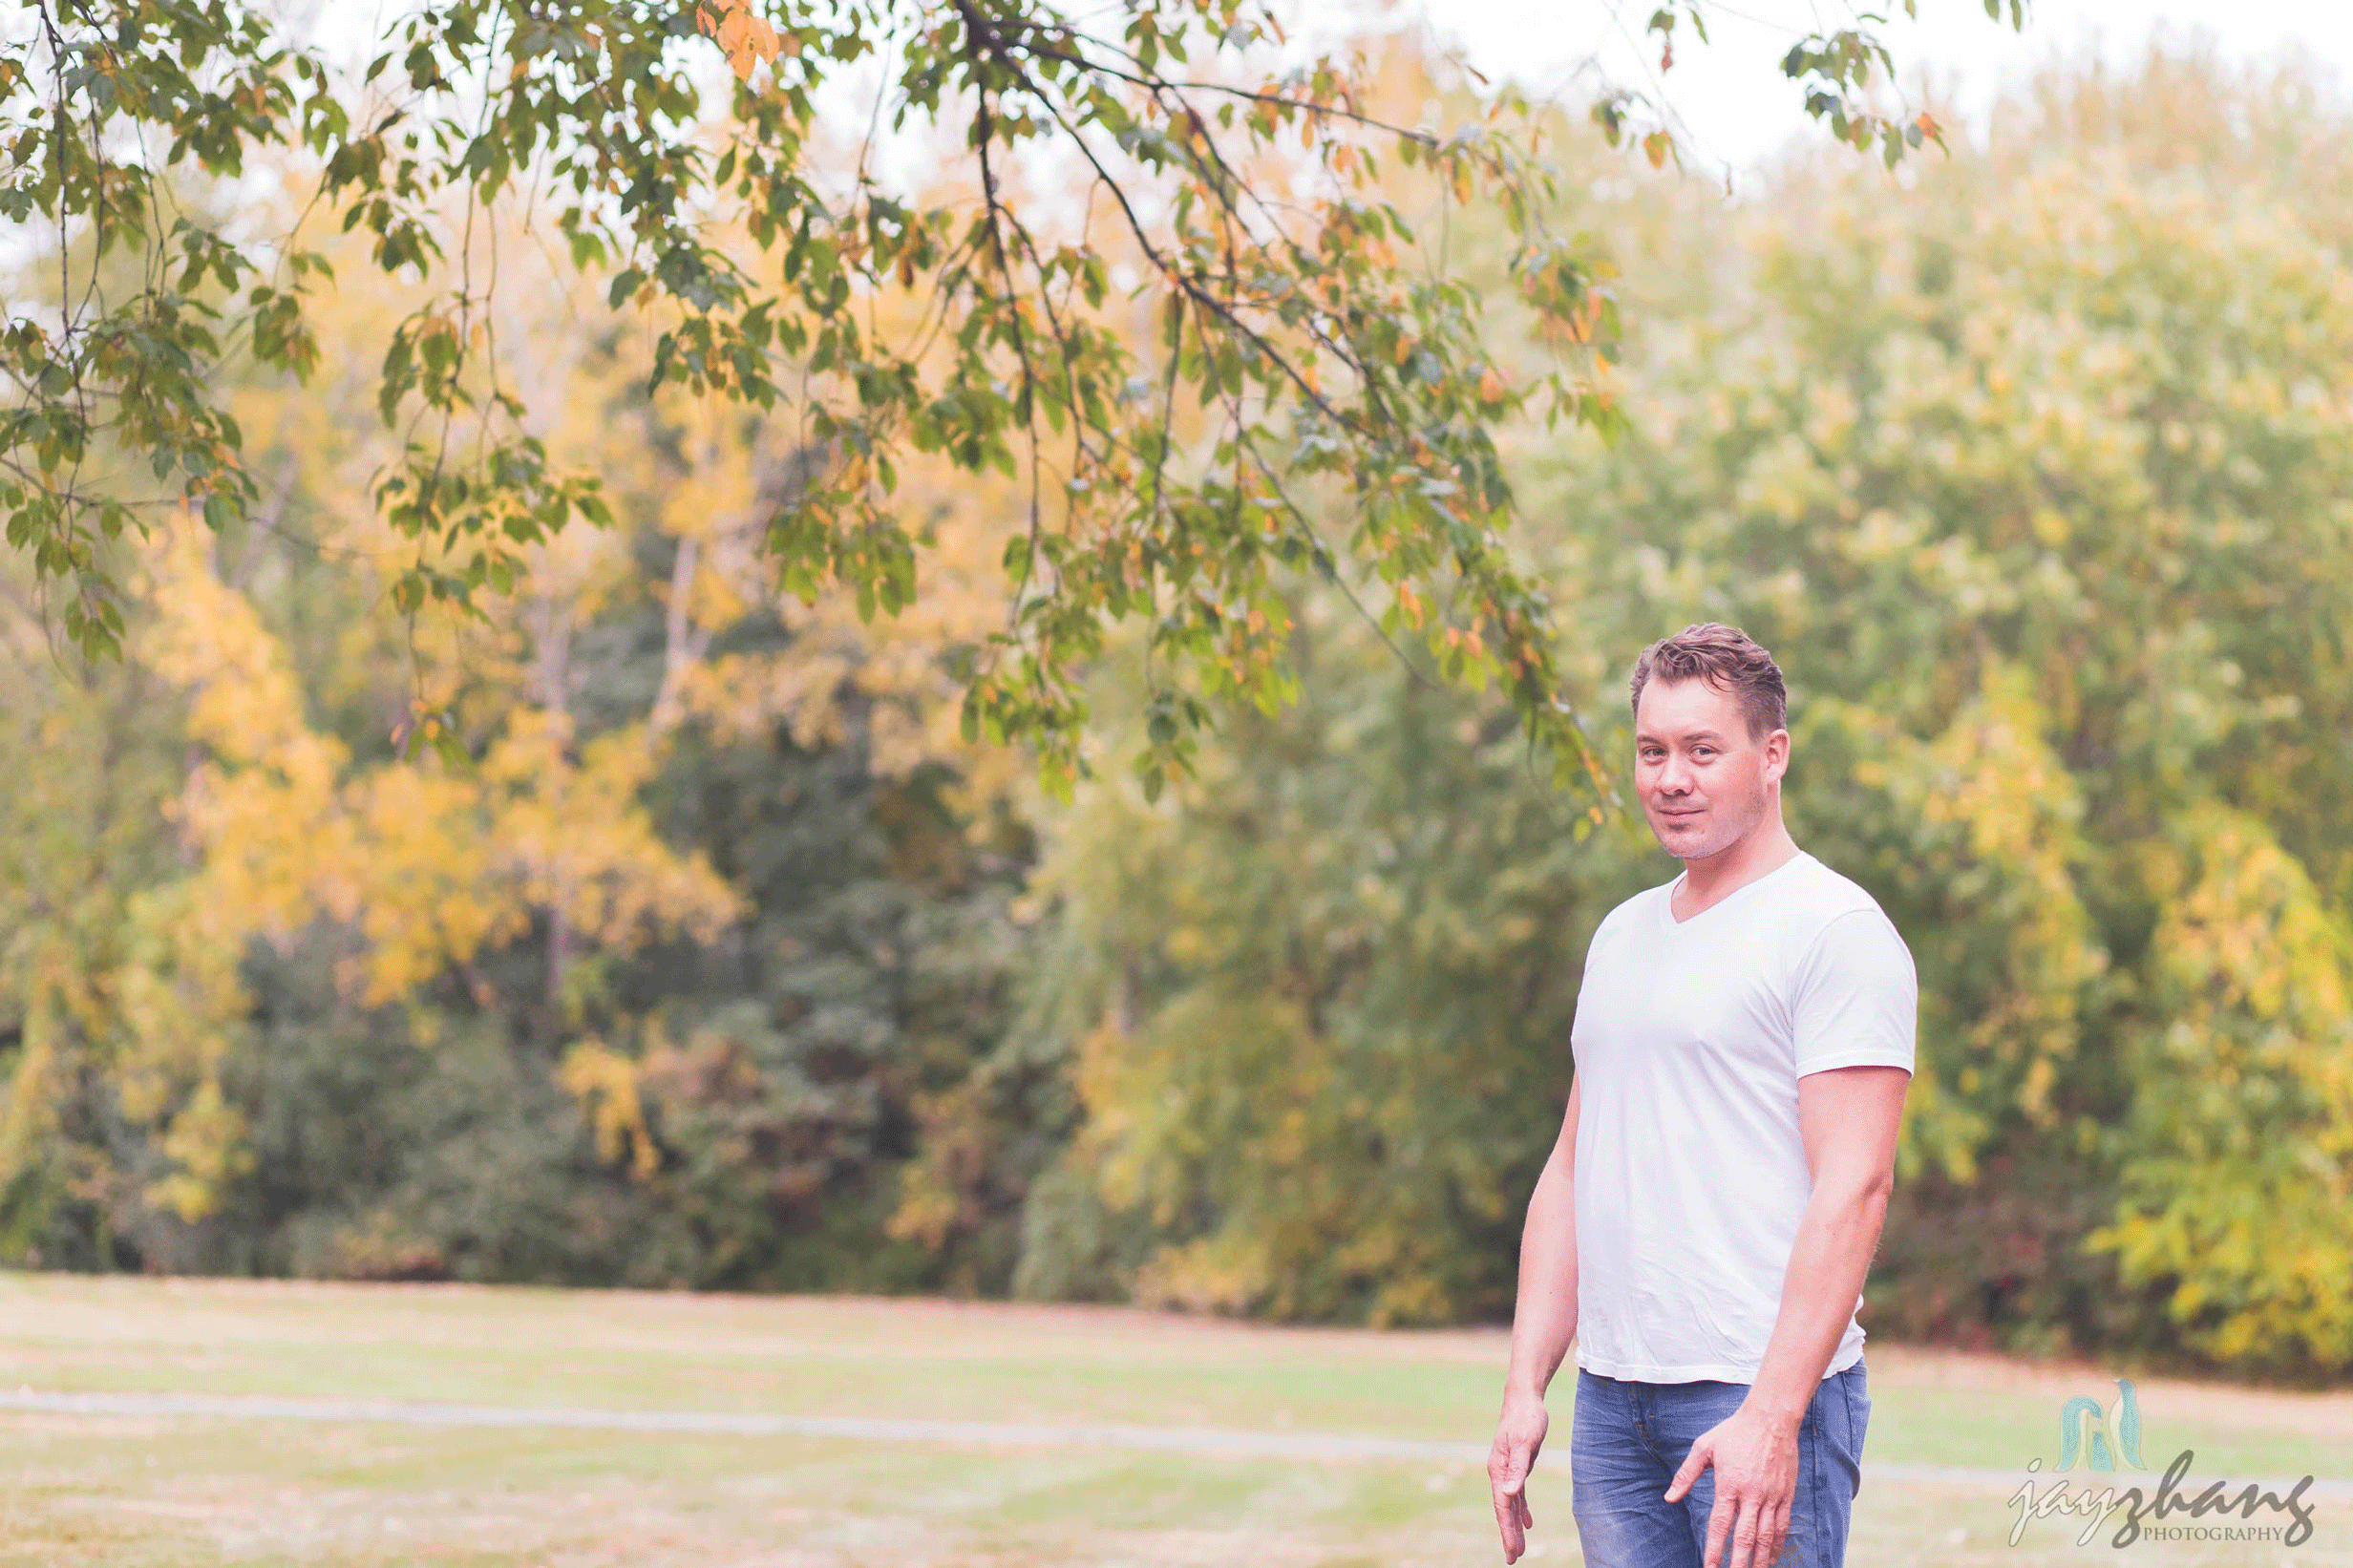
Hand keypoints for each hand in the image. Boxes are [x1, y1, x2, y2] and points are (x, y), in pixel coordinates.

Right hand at [1487, 1389, 1548, 1562]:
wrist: (1523, 1399)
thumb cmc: (1525, 1419)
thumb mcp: (1524, 1443)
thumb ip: (1517, 1469)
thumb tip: (1509, 1493)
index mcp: (1499, 1470)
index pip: (1503, 1506)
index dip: (1507, 1531)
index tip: (1511, 1552)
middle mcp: (1500, 1473)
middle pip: (1504, 1509)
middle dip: (1508, 1535)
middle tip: (1513, 1559)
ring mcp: (1508, 1470)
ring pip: (1511, 1504)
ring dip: (1514, 1526)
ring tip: (1519, 1548)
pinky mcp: (1518, 1466)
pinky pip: (1518, 1494)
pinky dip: (1522, 1510)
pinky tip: (1528, 1523)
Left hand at [1663, 1402, 1800, 1567]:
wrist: (1771, 1419)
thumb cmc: (1734, 1432)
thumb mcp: (1704, 1447)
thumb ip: (1686, 1475)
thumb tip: (1669, 1497)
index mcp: (1728, 1484)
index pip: (1720, 1525)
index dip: (1714, 1550)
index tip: (1710, 1567)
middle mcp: (1751, 1494)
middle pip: (1745, 1537)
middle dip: (1738, 1562)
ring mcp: (1771, 1496)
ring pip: (1766, 1536)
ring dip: (1760, 1559)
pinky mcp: (1786, 1495)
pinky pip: (1782, 1526)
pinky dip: (1777, 1544)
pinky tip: (1771, 1557)